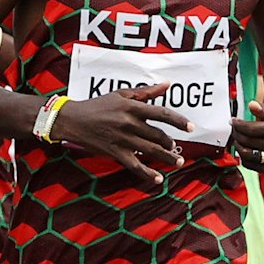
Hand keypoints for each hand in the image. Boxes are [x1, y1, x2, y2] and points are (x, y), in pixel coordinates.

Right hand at [51, 83, 184, 179]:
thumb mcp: (121, 94)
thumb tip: (167, 85)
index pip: (162, 113)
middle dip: (171, 143)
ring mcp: (123, 140)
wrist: (73, 120)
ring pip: (152, 151)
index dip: (179, 121)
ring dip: (167, 158)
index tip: (191, 127)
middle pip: (159, 135)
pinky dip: (148, 174)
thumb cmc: (98, 105)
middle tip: (175, 146)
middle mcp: (130, 123)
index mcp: (132, 107)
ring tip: (178, 162)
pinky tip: (159, 179)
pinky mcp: (116, 153)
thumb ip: (146, 91)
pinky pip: (136, 166)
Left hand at [231, 100, 263, 174]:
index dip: (239, 125)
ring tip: (238, 139)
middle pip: (249, 142)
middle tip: (234, 129)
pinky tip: (245, 148)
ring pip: (248, 156)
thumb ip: (263, 108)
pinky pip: (251, 166)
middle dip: (237, 134)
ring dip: (238, 147)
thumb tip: (251, 105)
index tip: (233, 121)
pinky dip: (244, 157)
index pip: (253, 129)